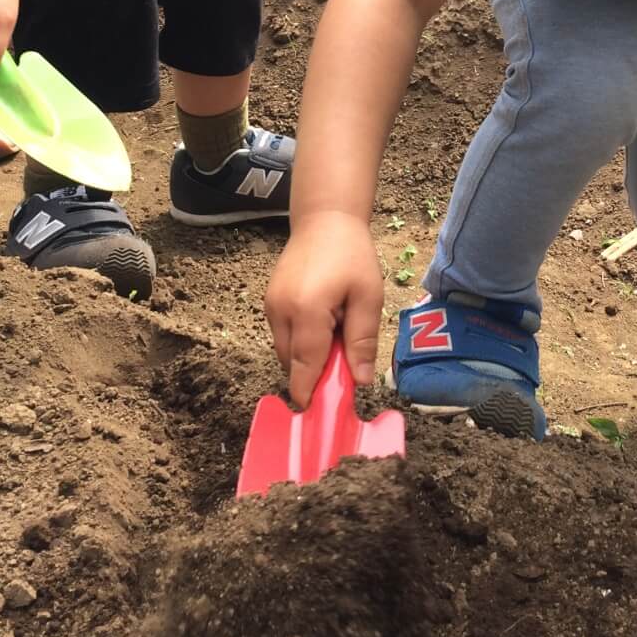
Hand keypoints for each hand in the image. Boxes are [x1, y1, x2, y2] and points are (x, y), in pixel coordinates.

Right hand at [265, 212, 384, 406]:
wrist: (324, 220)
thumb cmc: (351, 255)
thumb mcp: (368, 296)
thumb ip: (362, 340)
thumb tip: (360, 382)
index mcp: (307, 311)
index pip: (305, 366)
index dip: (311, 394)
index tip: (319, 417)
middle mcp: (280, 312)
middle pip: (292, 363)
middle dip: (314, 375)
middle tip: (343, 370)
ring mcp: (270, 307)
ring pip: (285, 352)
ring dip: (307, 357)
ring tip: (336, 336)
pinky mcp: (269, 302)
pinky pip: (282, 336)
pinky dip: (300, 342)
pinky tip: (322, 326)